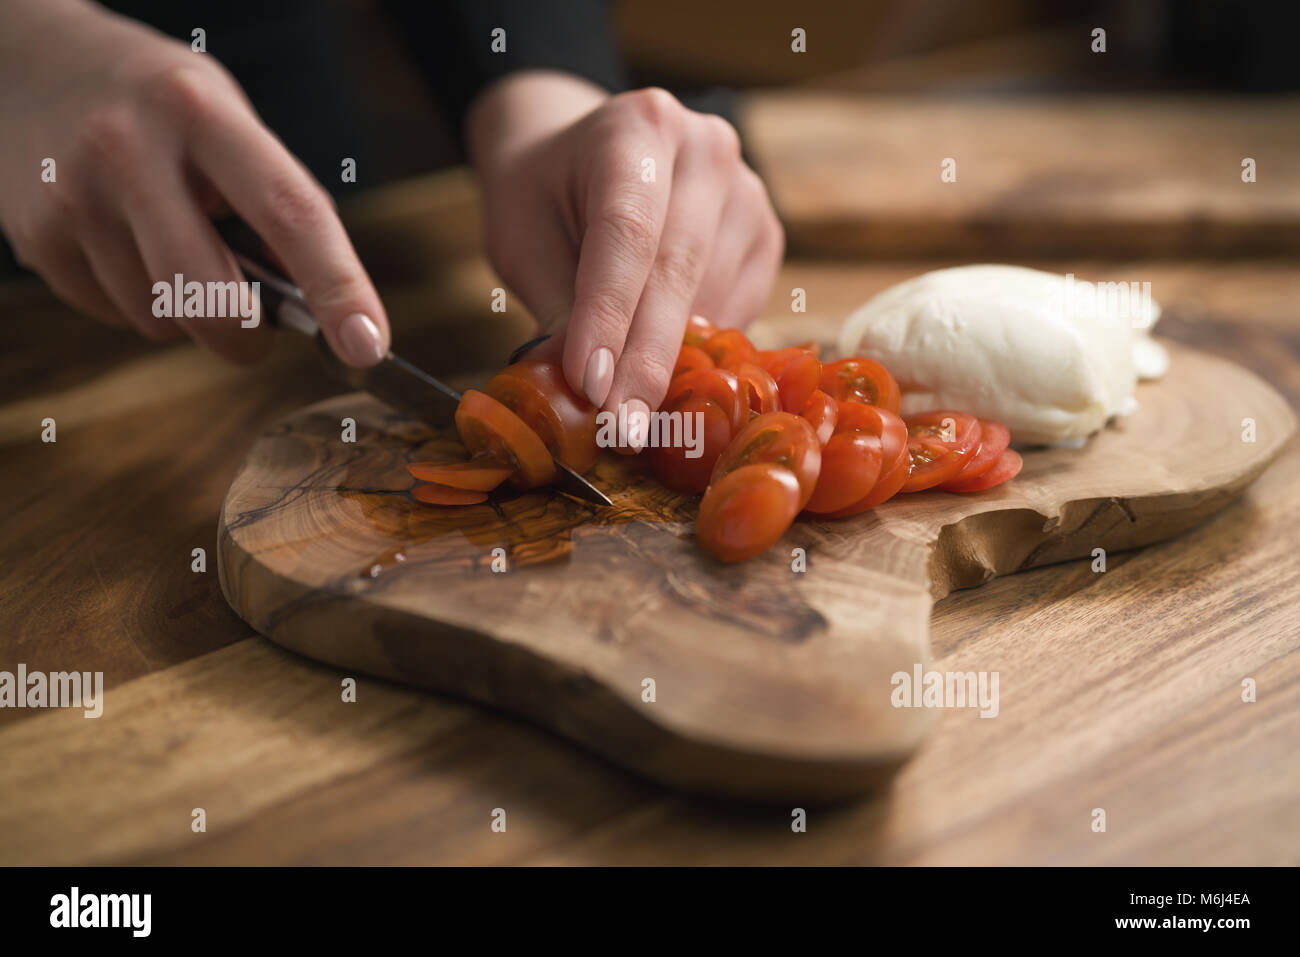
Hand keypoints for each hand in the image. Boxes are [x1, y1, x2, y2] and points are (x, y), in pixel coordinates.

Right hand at [0, 0, 388, 366]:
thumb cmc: (160, 106)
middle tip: (254, 325)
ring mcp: (72, 194)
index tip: (368, 344)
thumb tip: (326, 306)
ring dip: (183, 312)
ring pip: (160, 320)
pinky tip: (124, 245)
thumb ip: (280, 205)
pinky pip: (112, 315)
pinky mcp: (35, 235)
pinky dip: (135, 302)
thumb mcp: (230, 123)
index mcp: (201, 113)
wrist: (29, 63)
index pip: (290, 214)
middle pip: (212, 298)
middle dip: (246, 336)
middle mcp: (129, 149)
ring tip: (170, 247)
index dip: (337, 287)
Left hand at [467, 72, 783, 449]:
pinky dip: (701, 347)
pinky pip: (738, 308)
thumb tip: (582, 391)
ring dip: (670, 361)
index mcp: (635, 127)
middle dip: (645, 360)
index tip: (593, 388)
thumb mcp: (523, 240)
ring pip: (711, 297)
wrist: (583, 154)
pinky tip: (663, 359)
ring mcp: (745, 189)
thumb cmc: (545, 197)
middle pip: (678, 270)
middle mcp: (704, 147)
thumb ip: (555, 306)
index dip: (610, 316)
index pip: (626, 233)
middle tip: (620, 429)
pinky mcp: (765, 233)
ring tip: (628, 404)